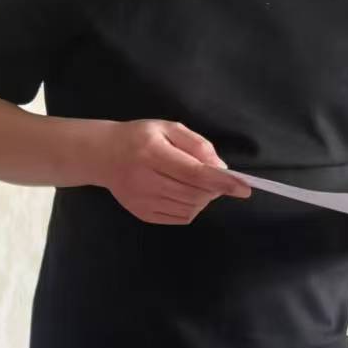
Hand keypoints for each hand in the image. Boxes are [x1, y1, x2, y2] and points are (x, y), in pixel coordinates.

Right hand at [98, 120, 250, 225]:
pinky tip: (183, 194)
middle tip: (214, 179)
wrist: (103, 155)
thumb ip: (196, 145)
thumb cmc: (139, 137)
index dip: (221, 182)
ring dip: (203, 199)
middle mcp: (145, 179)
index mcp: (152, 153)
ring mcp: (142, 201)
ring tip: (196, 184)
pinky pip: (179, 218)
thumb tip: (220, 168)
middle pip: (194, 194)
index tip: (243, 188)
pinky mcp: (142, 214)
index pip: (194, 173)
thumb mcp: (168, 128)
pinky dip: (191, 208)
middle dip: (214, 190)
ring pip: (189, 209)